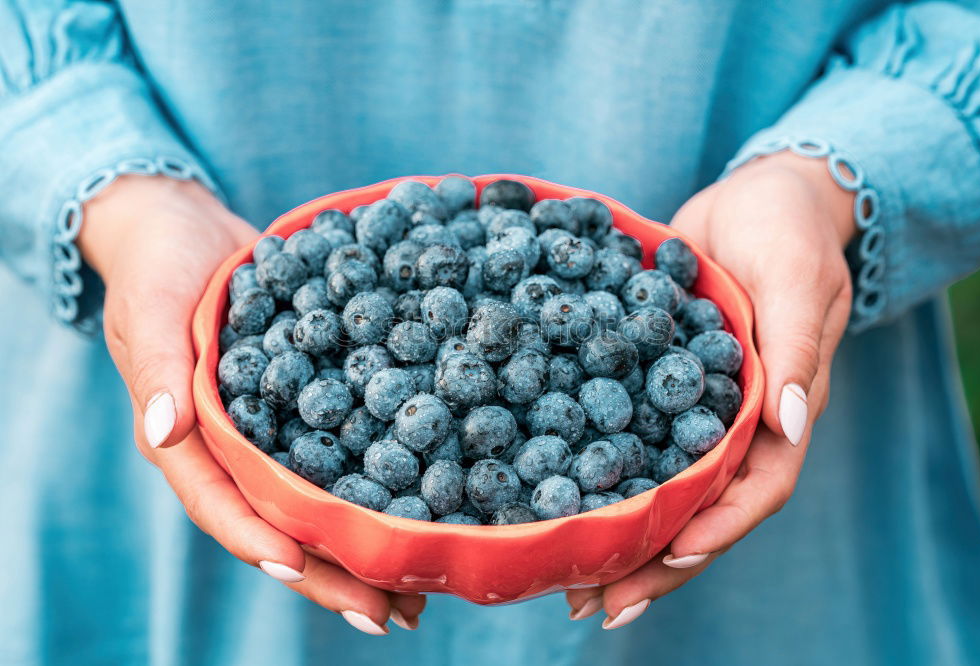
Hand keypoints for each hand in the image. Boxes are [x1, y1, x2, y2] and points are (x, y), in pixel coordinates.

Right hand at [79, 176, 423, 633]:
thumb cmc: (159, 267)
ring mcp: (275, 434)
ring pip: (319, 504)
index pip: (222, 506)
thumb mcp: (150, 308)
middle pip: (281, 525)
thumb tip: (165, 431)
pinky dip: (379, 485)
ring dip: (363, 548)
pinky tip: (428, 504)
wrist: (191, 230)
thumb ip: (156, 369)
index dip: (258, 540)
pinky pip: (345, 454)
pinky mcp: (309, 408)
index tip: (301, 568)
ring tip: (421, 591)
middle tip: (389, 614)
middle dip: (330, 573)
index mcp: (187, 441)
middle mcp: (234, 451)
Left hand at [565, 152, 855, 627]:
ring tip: (567, 581)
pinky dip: (594, 470)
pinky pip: (625, 434)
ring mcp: (693, 407)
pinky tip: (546, 493)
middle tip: (599, 605)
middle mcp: (736, 423)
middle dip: (655, 559)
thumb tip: (793, 425)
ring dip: (621, 534)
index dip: (719, 526)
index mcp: (783, 409)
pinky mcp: (654, 382)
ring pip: (659, 485)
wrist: (758, 195)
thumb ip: (798, 349)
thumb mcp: (798, 278)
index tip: (671, 553)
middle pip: (700, 507)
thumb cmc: (789, 229)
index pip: (758, 486)